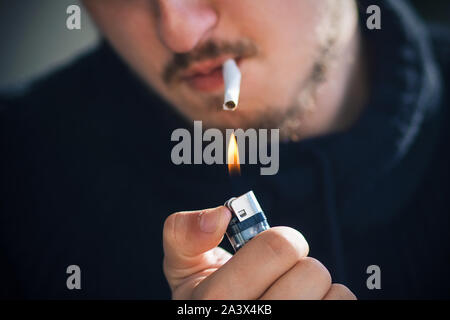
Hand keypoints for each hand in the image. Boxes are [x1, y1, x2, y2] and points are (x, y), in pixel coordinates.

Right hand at [163, 206, 355, 299]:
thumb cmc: (209, 297)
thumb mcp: (183, 267)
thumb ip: (185, 232)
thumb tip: (221, 216)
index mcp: (215, 301)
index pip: (278, 246)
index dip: (282, 240)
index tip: (272, 252)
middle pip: (311, 272)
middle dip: (298, 266)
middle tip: (280, 278)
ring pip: (334, 294)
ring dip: (317, 289)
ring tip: (291, 297)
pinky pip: (344, 308)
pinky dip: (331, 303)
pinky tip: (305, 308)